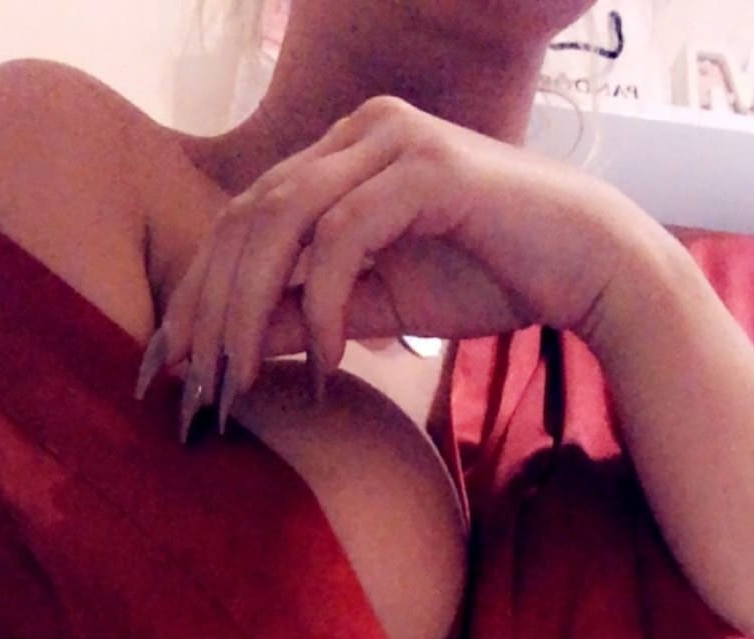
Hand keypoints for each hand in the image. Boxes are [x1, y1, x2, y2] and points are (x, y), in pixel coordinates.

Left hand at [135, 94, 650, 428]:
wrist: (589, 268)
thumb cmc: (490, 280)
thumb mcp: (375, 308)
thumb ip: (306, 315)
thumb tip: (234, 349)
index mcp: (338, 154)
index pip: (240, 222)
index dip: (195, 297)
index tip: (165, 370)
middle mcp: (357, 132)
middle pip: (244, 219)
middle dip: (206, 311)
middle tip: (188, 391)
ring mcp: (391, 142)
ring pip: (280, 223)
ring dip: (248, 312)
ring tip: (238, 386)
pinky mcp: (426, 170)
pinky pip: (342, 238)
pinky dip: (320, 307)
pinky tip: (322, 369)